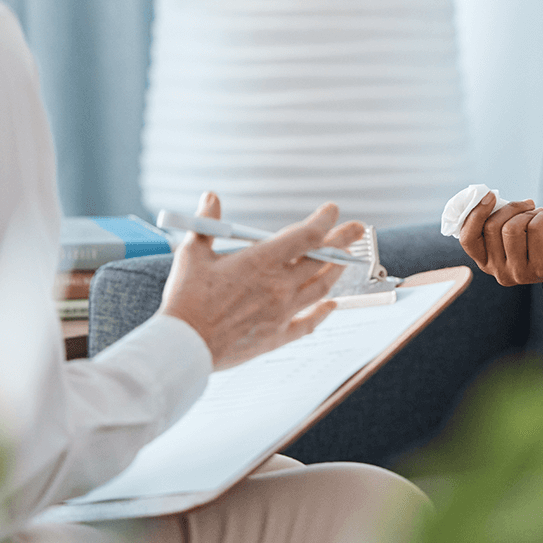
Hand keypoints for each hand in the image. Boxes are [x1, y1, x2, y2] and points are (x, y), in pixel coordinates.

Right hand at [159, 192, 364, 369]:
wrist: (185, 345)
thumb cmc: (186, 299)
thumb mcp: (192, 254)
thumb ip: (206, 223)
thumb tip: (210, 197)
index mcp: (261, 261)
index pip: (306, 235)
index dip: (324, 220)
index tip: (333, 210)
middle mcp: (279, 285)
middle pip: (322, 259)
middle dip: (342, 241)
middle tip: (358, 229)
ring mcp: (281, 312)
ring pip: (320, 288)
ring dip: (336, 271)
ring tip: (345, 261)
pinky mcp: (276, 336)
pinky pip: (308, 323)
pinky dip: (323, 313)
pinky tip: (331, 306)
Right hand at [457, 192, 542, 298]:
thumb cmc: (541, 242)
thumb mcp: (512, 234)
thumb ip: (496, 222)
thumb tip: (484, 196)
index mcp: (487, 263)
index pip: (468, 239)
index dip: (475, 213)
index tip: (490, 195)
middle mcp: (499, 272)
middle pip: (492, 227)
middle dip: (511, 207)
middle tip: (527, 205)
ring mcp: (520, 273)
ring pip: (512, 227)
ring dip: (528, 213)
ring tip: (539, 214)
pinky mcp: (541, 267)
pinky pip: (535, 228)